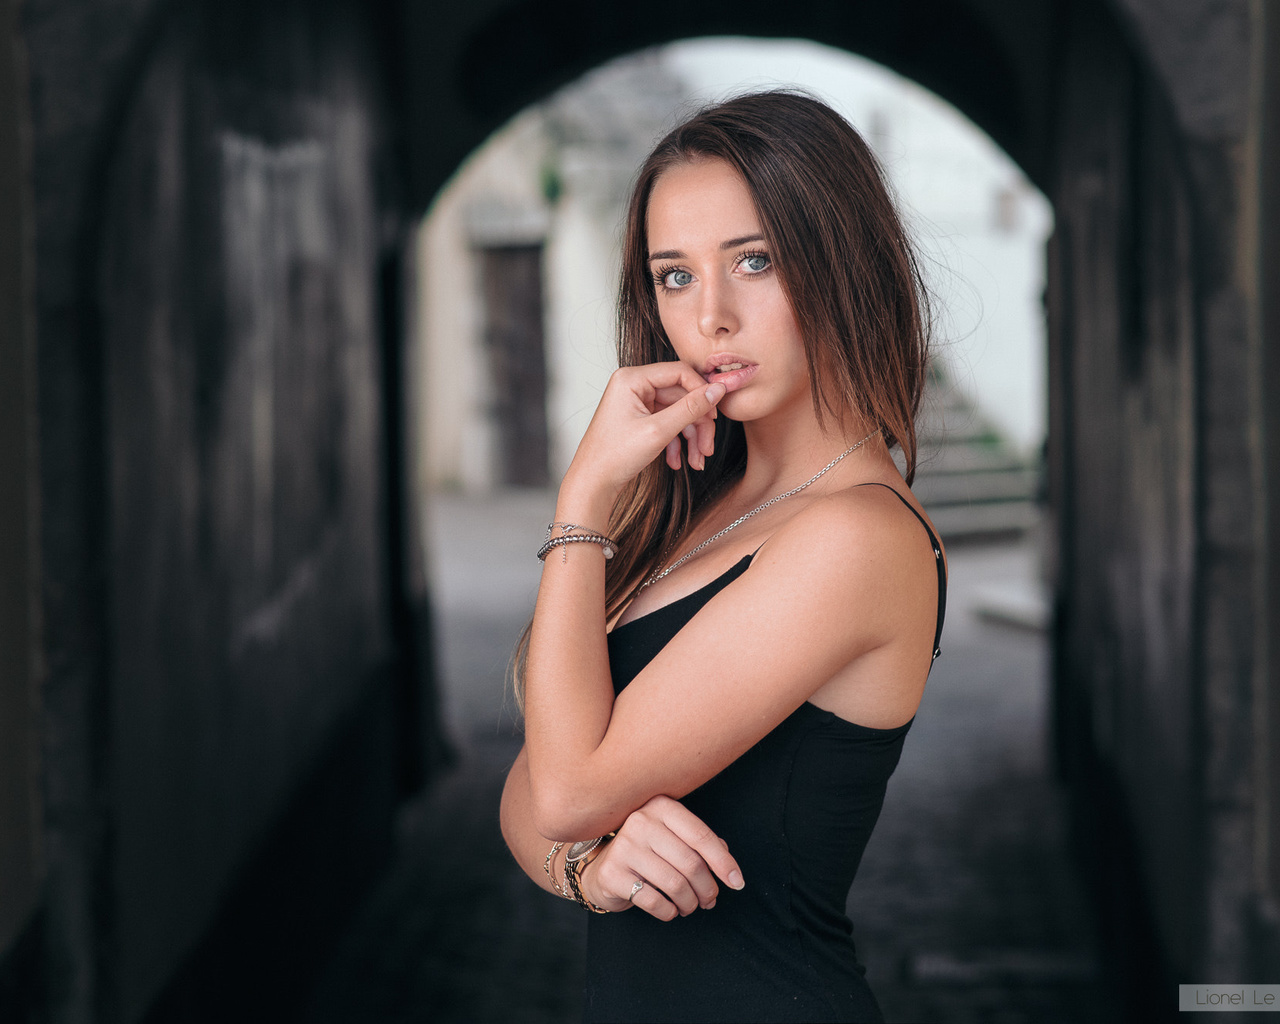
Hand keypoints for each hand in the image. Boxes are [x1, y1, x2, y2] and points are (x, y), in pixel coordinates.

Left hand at [562, 362, 726, 505]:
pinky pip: (667, 422)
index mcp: (631, 378)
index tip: (716, 414)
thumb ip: (691, 408)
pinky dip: (676, 442)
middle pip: (681, 396)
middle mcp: (633, 385)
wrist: (593, 484)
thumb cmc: (615, 457)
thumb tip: (718, 390)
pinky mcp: (639, 418)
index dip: (701, 392)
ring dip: (691, 437)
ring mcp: (636, 402)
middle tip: (708, 448)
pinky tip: (677, 462)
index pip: (679, 372)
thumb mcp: (658, 431)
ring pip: (677, 412)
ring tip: (697, 461)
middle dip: (697, 424)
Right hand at [578, 795, 743, 920]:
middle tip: (709, 901)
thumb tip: (729, 869)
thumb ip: (702, 845)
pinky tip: (670, 910)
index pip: (701, 836)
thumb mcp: (674, 839)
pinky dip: (669, 911)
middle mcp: (640, 821)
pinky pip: (654, 901)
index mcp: (661, 806)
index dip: (724, 863)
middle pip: (690, 863)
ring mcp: (624, 846)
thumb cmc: (649, 852)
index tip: (737, 883)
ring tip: (690, 907)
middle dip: (707, 888)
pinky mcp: (612, 873)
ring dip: (690, 903)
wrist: (603, 867)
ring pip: (675, 884)